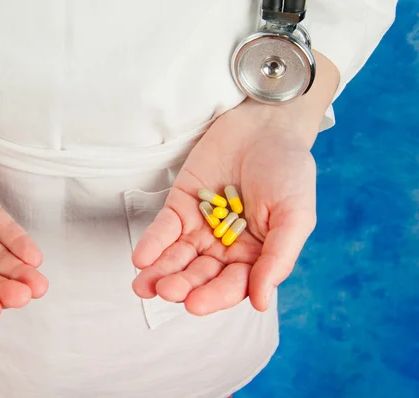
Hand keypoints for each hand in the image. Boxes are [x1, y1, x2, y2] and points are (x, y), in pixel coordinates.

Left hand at [131, 100, 316, 314]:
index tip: (194, 304)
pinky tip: (141, 258)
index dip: (213, 296)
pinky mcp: (180, 206)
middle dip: (182, 285)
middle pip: (200, 274)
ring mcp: (200, 227)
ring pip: (177, 257)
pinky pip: (164, 229)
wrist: (266, 125)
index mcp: (254, 256)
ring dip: (160, 272)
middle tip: (165, 291)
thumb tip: (259, 302)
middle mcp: (224, 247)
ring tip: (143, 286)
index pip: (231, 285)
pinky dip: (152, 243)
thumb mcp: (295, 216)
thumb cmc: (288, 171)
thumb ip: (277, 258)